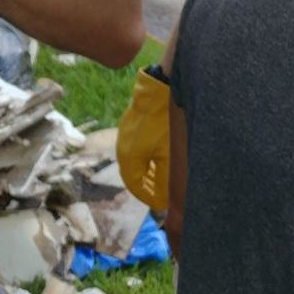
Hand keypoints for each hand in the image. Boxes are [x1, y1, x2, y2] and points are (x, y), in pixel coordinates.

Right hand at [116, 67, 171, 210]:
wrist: (163, 88)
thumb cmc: (166, 124)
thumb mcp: (170, 156)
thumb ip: (166, 181)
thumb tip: (164, 200)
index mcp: (129, 157)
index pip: (135, 185)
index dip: (149, 198)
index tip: (163, 206)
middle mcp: (123, 146)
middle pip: (133, 173)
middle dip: (148, 186)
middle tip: (164, 195)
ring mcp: (126, 132)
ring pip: (136, 159)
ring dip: (149, 171)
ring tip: (166, 177)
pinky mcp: (133, 122)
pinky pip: (138, 147)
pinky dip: (149, 157)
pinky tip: (163, 155)